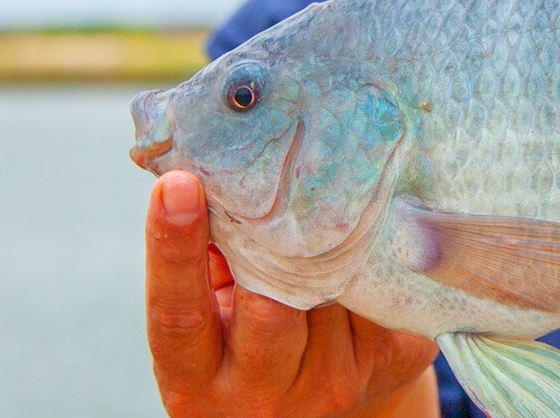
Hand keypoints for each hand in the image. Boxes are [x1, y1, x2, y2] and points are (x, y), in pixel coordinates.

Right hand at [144, 171, 440, 416]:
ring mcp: (328, 386)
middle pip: (269, 306)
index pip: (177, 314)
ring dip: (331, 236)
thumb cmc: (247, 331)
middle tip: (279, 179)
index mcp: (195, 377)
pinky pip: (381, 289)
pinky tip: (372, 218)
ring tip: (328, 189)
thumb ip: (209, 254)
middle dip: (275, 239)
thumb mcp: (211, 307)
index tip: (178, 184)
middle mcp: (259, 393)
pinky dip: (374, 247)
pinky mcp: (385, 365)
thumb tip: (208, 166)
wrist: (317, 397)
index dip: (173, 249)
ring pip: (333, 290)